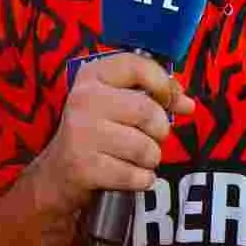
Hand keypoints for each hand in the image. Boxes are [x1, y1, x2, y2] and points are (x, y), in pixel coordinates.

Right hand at [32, 53, 195, 216]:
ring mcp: (81, 132)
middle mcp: (84, 99)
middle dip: (159, 130)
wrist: (58, 172)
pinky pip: (136, 175)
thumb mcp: (115, 102)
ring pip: (145, 147)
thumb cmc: (95, 132)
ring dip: (150, 158)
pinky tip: (128, 174)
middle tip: (149, 137)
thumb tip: (188, 103)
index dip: (163, 84)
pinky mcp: (84, 166)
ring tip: (136, 158)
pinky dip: (141, 179)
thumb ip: (151, 95)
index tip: (168, 101)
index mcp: (92, 76)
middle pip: (147, 111)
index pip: (136, 65)